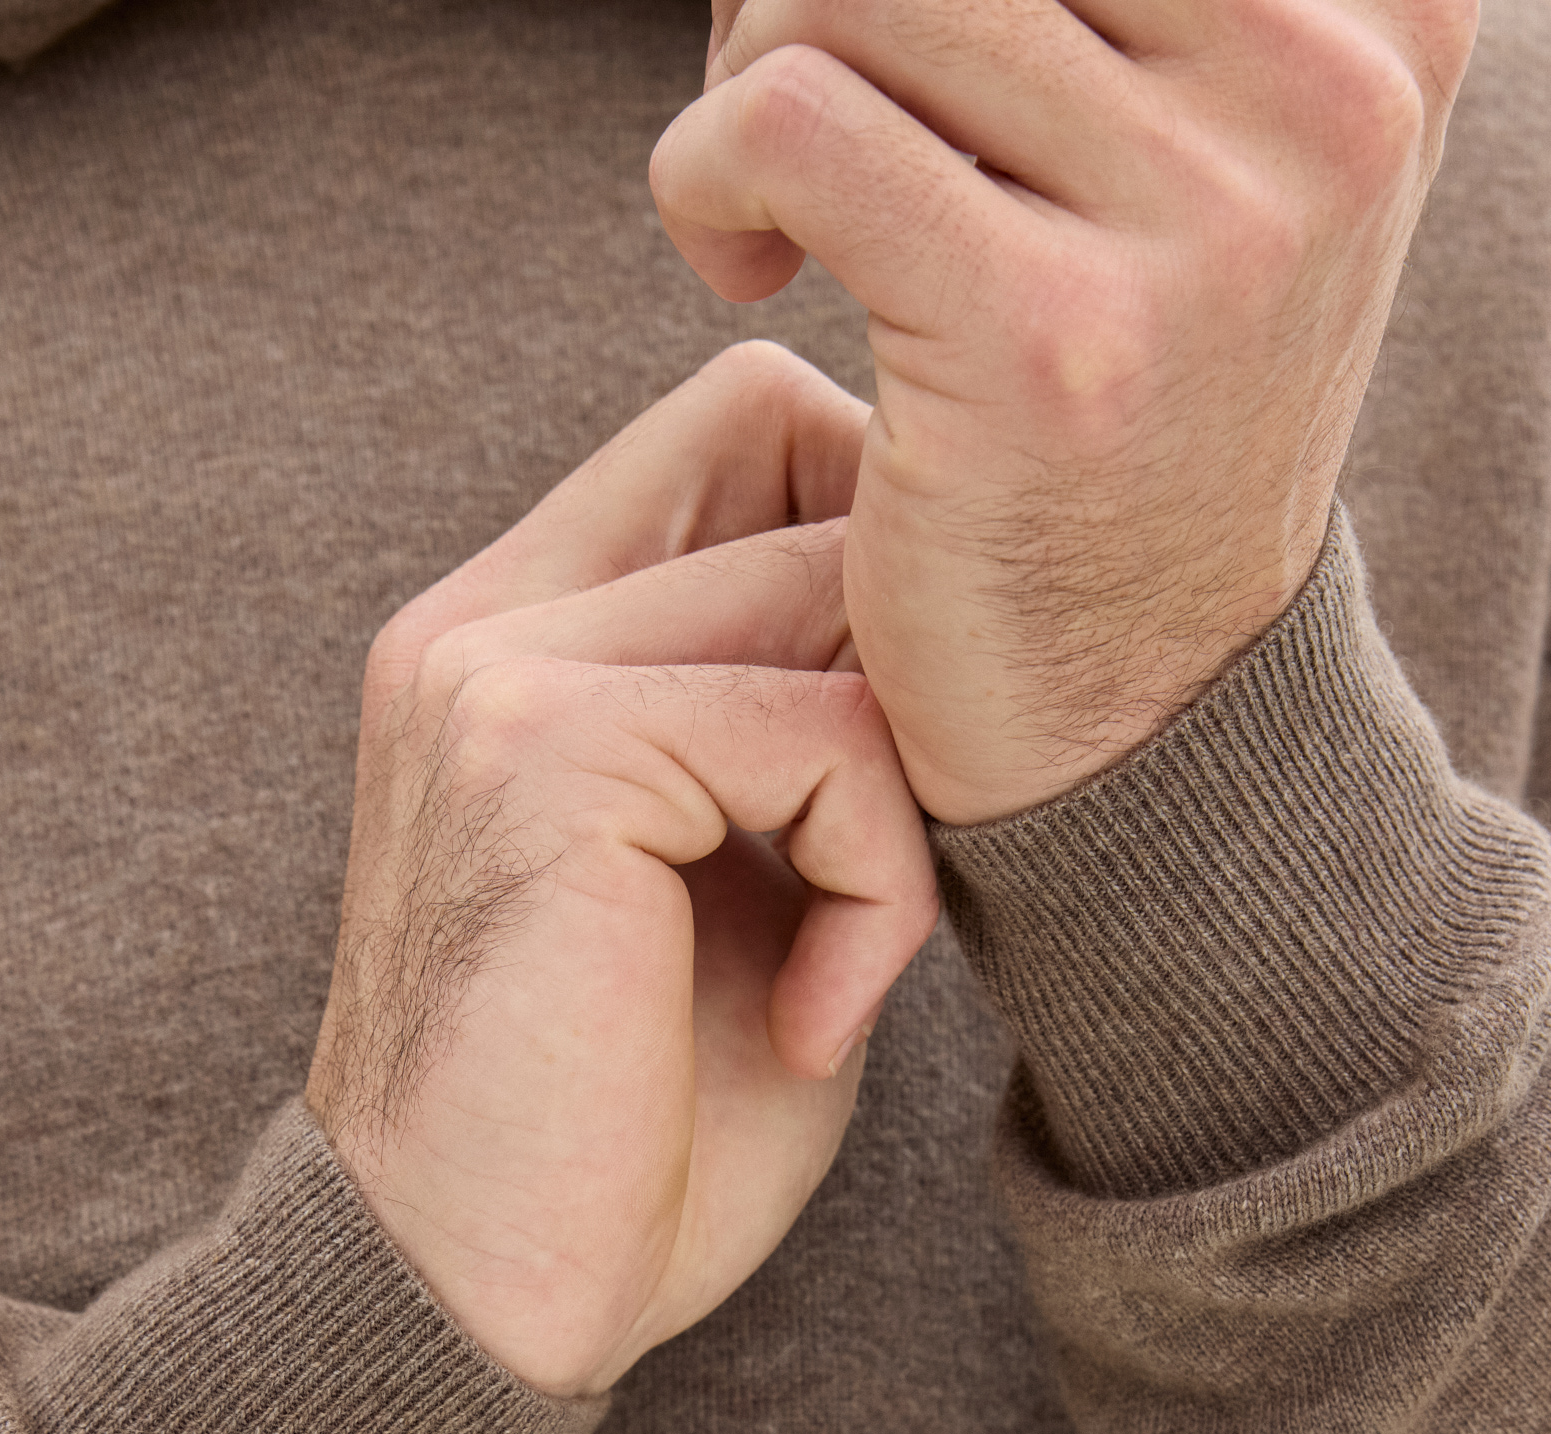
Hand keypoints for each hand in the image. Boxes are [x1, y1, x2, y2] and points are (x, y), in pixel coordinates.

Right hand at [306, 345, 936, 1397]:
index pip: (734, 430)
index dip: (869, 547)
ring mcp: (496, 676)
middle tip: (903, 867)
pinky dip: (880, 885)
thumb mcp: (737, 901)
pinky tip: (819, 1027)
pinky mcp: (547, 753)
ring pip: (826, 587)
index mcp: (507, 643)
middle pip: (791, 458)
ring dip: (905, 789)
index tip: (906, 762)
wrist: (472, 1313)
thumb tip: (961, 635)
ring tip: (851, 970)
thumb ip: (803, 744)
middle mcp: (480, 627)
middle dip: (908, 659)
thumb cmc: (621, 1147)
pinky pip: (825, 735)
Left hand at [649, 0, 1476, 823]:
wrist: (1138, 715)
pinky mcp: (1047, 339)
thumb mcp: (1191, 161)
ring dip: (750, 72)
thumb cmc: (1120, 422)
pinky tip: (741, 265)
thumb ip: (1107, 12)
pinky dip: (705, 173)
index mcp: (1377, 12)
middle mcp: (1327, 91)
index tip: (881, 36)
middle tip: (788, 100)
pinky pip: (787, 120)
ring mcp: (1203, 221)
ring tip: (768, 197)